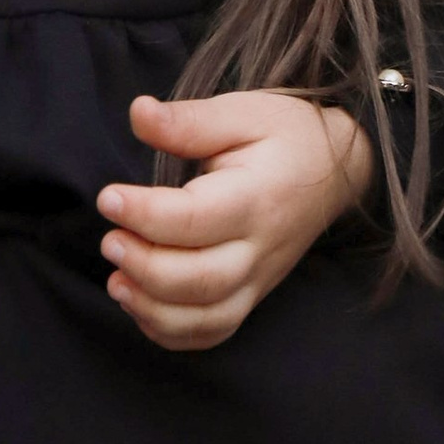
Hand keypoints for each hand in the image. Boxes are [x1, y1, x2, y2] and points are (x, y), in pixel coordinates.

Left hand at [98, 91, 375, 351]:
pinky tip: (140, 303)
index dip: (146, 214)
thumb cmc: (284, 136)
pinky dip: (173, 331)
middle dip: (145, 267)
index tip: (108, 198)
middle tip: (109, 240)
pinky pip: (213, 332)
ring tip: (116, 279)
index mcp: (257, 198)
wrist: (335, 170)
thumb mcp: (241, 112)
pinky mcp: (253, 296)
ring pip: (207, 318)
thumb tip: (138, 112)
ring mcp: (259, 279)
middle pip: (201, 280)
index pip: (197, 220)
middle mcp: (261, 249)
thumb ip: (188, 121)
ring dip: (152, 307)